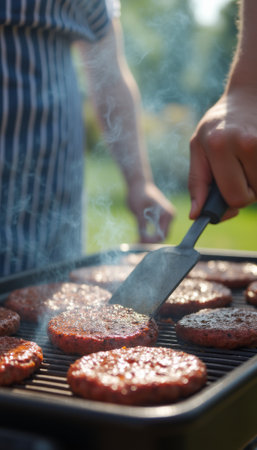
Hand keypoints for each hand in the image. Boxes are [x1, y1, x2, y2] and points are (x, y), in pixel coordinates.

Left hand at [127, 181, 175, 242]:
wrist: (138, 182)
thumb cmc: (138, 193)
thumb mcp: (138, 212)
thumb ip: (142, 227)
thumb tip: (142, 242)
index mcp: (168, 214)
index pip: (162, 235)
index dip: (150, 242)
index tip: (138, 244)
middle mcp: (170, 216)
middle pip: (162, 236)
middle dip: (149, 242)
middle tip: (136, 245)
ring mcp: (166, 217)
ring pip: (158, 234)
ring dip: (148, 239)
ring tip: (136, 241)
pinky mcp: (160, 218)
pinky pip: (155, 230)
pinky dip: (148, 234)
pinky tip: (138, 236)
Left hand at [189, 88, 256, 220]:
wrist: (248, 97)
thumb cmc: (217, 126)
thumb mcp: (198, 148)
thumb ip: (197, 182)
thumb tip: (196, 215)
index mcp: (220, 145)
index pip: (235, 197)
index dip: (231, 202)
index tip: (227, 195)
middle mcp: (247, 143)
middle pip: (253, 196)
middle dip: (245, 192)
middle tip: (238, 173)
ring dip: (256, 183)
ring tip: (247, 163)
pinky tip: (255, 159)